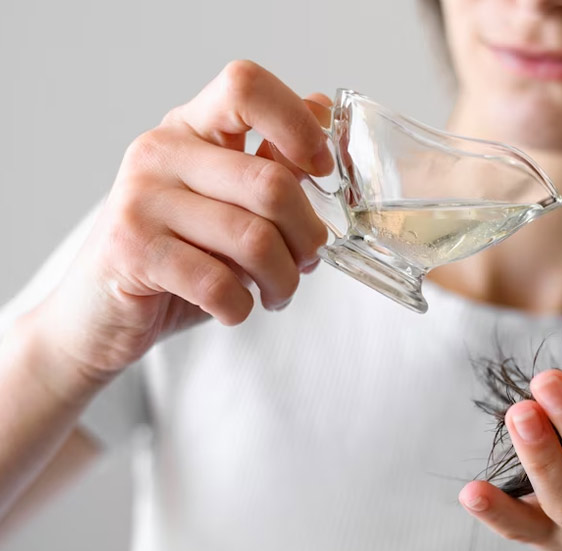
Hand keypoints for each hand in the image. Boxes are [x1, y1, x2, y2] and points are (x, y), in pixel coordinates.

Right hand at [37, 60, 331, 379]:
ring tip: (277, 292)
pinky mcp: (132, 251)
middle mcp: (161, 152)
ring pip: (254, 239)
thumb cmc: (180, 254)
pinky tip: (235, 308)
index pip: (245, 86)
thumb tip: (321, 109)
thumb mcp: (230, 201)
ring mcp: (141, 199)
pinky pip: (219, 284)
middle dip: (308, 236)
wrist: (99, 312)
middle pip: (271, 183)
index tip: (321, 168)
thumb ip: (273, 158)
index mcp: (191, 127)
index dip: (298, 124)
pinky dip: (242, 307)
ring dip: (283, 279)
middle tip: (306, 260)